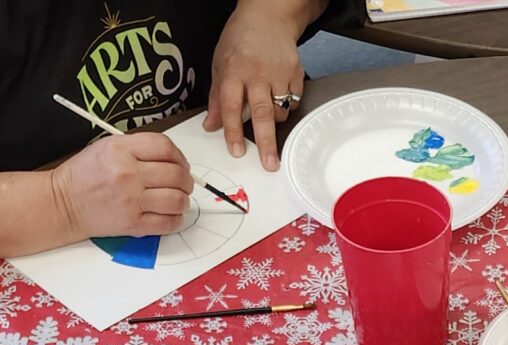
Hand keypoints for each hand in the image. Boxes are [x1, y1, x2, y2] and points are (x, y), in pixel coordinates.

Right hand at [51, 130, 194, 238]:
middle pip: (175, 174)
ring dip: (184, 200)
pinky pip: (168, 223)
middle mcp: (128, 174)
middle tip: (184, 183)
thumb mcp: (106, 147)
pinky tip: (171, 215)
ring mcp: (131, 201)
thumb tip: (172, 159)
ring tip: (179, 200)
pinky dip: (176, 219)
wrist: (63, 203)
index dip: (179, 155)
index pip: (164, 147)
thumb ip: (138, 148)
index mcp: (121, 150)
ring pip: (176, 199)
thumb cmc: (84, 175)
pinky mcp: (133, 224)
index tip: (180, 163)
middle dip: (186, 180)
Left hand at [205, 0, 306, 169]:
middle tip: (270, 164)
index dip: (233, 132)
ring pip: (280, 110)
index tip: (237, 152)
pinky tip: (279, 95)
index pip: (231, 107)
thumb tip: (211, 126)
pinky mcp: (295, 73)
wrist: (268, 16)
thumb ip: (216, 98)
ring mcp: (278, 74)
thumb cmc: (240, 39)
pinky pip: (293, 101)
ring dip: (274, 120)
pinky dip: (287, 105)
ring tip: (269, 114)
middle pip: (262, 114)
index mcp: (233, 72)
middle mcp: (256, 74)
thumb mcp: (219, 64)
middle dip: (266, 142)